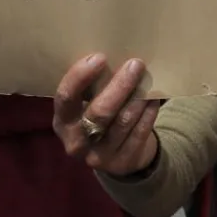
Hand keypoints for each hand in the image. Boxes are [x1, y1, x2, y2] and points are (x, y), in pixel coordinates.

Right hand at [53, 55, 160, 175]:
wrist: (116, 156)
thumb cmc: (98, 116)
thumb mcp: (86, 105)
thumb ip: (92, 87)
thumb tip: (115, 54)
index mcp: (62, 121)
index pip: (65, 97)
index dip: (80, 76)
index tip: (100, 57)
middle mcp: (76, 142)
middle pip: (99, 111)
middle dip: (120, 85)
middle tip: (136, 64)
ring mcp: (99, 156)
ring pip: (123, 122)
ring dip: (138, 98)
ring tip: (147, 79)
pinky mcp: (122, 162)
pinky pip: (140, 132)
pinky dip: (148, 112)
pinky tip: (154, 99)